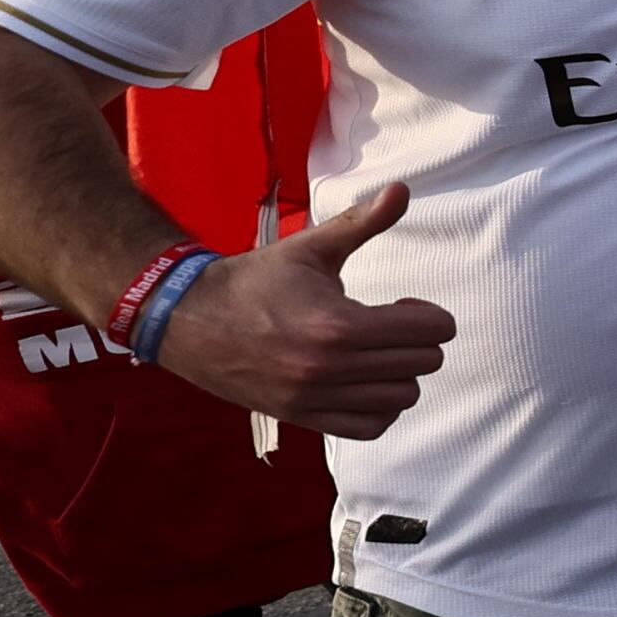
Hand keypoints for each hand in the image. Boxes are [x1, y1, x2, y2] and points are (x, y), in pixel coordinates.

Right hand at [149, 183, 455, 436]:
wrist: (186, 318)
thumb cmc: (253, 280)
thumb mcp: (309, 247)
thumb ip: (361, 222)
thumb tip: (402, 188)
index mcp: (339, 325)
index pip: (430, 331)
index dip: (429, 315)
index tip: (404, 305)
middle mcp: (330, 369)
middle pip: (422, 364)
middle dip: (416, 341)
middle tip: (389, 325)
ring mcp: (315, 398)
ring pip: (402, 398)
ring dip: (400, 374)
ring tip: (375, 353)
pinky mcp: (302, 417)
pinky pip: (370, 428)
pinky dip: (379, 408)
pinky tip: (364, 382)